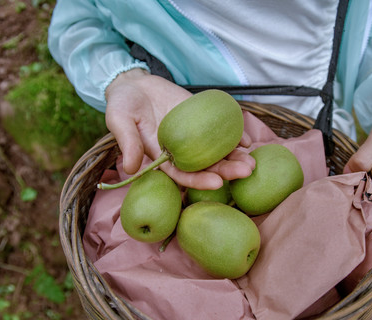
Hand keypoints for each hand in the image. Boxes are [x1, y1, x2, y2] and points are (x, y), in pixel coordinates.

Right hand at [105, 69, 254, 189]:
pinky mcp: (202, 120)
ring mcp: (194, 137)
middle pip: (206, 167)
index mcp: (162, 158)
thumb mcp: (119, 120)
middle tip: (247, 171)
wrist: (135, 85)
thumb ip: (127, 143)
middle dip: (227, 171)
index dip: (199, 181)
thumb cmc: (123, 105)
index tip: (217, 183)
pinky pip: (219, 131)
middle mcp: (181, 152)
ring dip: (235, 158)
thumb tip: (130, 168)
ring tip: (252, 161)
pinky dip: (233, 136)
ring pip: (216, 152)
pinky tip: (246, 140)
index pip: (183, 175)